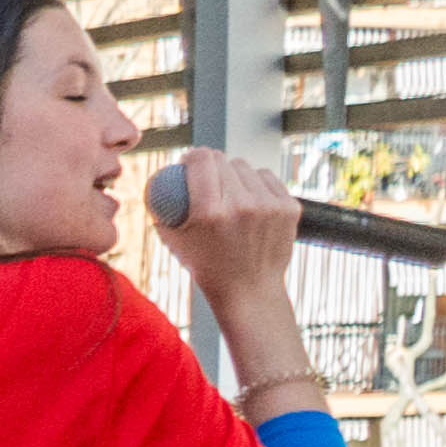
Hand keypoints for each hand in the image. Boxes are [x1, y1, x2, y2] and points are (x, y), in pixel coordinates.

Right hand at [151, 148, 304, 377]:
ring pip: (247, 167)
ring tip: (230, 193)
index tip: (189, 162)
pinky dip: (257, 184)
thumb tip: (156, 180)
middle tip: (208, 176)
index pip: (202, 159)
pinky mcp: (289, 207)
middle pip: (224, 160)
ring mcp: (269, 205)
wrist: (249, 291)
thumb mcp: (174, 241)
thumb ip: (162, 209)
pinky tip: (250, 200)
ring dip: (235, 173)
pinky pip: (268, 178)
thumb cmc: (207, 267)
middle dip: (213, 163)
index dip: (193, 155)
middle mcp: (241, 205)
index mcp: (210, 212)